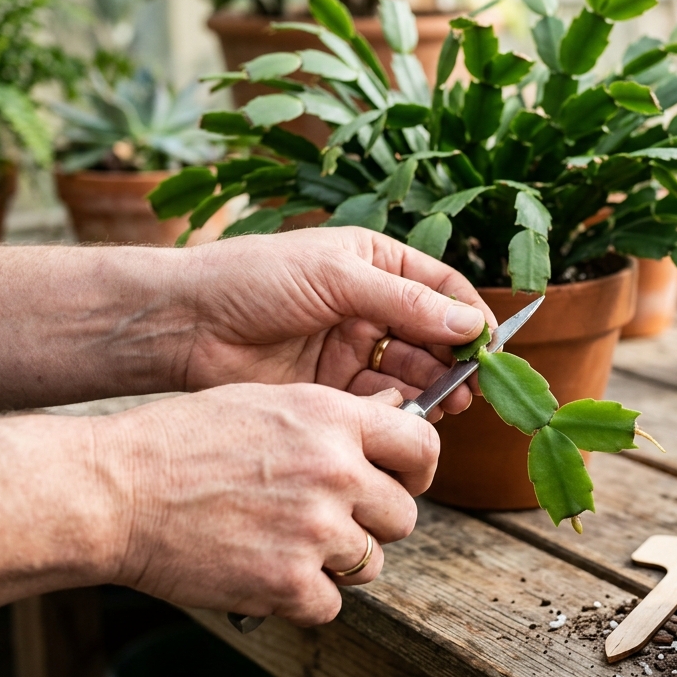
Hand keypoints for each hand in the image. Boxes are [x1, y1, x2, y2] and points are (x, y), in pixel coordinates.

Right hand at [94, 383, 435, 625]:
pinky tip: (266, 570)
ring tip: (287, 544)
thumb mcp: (266, 402)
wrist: (116, 491)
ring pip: (371, 563)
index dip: (417, 468)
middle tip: (328, 521)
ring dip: (338, 562)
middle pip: (403, 514)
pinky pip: (331, 603)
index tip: (402, 480)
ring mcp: (314, 530)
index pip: (421, 445)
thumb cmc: (181, 443)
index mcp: (331, 419)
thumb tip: (396, 417)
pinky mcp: (288, 582)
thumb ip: (334, 417)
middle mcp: (334, 472)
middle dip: (372, 522)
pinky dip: (304, 597)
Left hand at [174, 227, 495, 418]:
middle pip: (432, 333)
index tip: (491, 344)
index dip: (469, 315)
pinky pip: (380, 398)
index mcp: (374, 262)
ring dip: (433, 385)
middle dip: (455, 358)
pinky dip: (399, 407)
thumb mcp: (335, 277)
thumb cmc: (253, 280)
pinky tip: (407, 413)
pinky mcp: (332, 388)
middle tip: (470, 385)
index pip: (441, 287)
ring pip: (411, 370)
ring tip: (447, 403)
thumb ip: (403, 300)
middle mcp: (369, 304)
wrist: (185, 324)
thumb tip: (469, 323)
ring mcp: (351, 348)